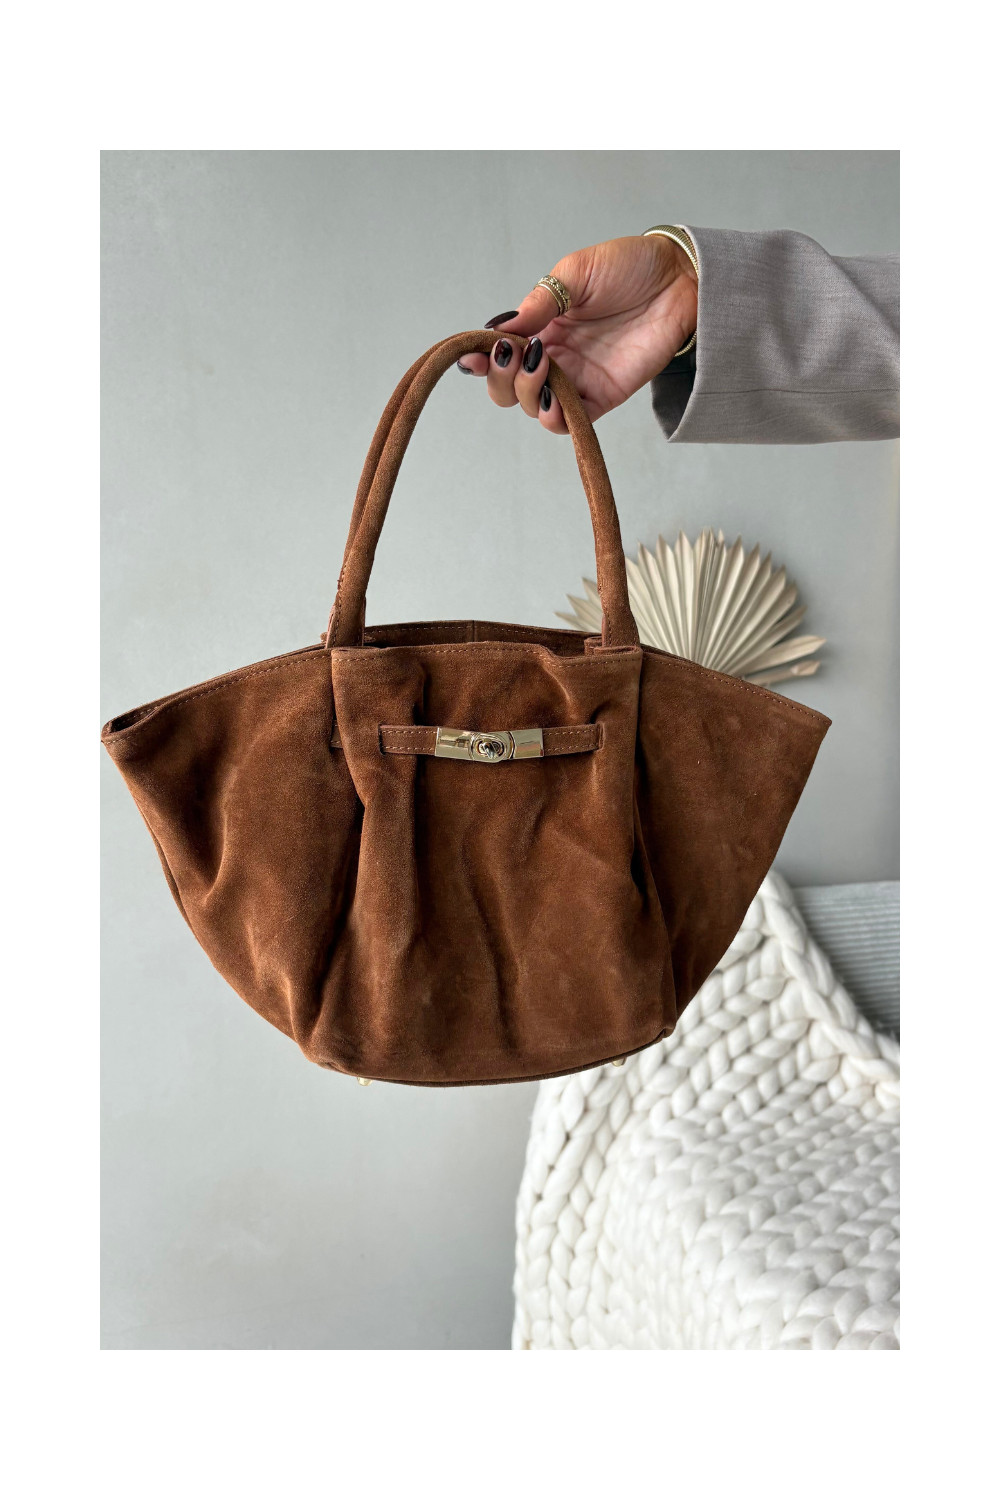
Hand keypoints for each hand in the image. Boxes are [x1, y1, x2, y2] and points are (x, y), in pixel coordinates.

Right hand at [457, 235, 697, 433]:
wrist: (678, 278)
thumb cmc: (629, 266)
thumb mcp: (575, 273)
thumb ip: (540, 303)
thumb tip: (499, 328)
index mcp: (541, 326)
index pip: (501, 354)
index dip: (482, 359)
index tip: (477, 355)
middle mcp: (554, 357)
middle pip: (509, 388)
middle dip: (501, 378)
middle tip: (514, 353)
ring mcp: (578, 378)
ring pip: (534, 406)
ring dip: (526, 393)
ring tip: (539, 366)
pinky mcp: (604, 395)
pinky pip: (572, 421)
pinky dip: (554, 418)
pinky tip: (552, 401)